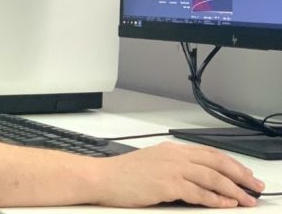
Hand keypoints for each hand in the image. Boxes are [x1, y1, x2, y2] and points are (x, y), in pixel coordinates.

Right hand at [92, 142, 263, 207]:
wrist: (100, 177)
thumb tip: (195, 180)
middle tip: (255, 187)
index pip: (209, 153)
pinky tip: (225, 205)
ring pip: (212, 177)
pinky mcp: (167, 184)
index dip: (232, 164)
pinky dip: (216, 200)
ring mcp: (171, 169)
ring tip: (246, 200)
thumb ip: (173, 167)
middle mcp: (174, 156)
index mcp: (171, 150)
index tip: (244, 174)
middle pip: (217, 162)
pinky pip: (199, 192)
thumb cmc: (120, 175)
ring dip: (233, 190)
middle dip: (240, 175)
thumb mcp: (150, 164)